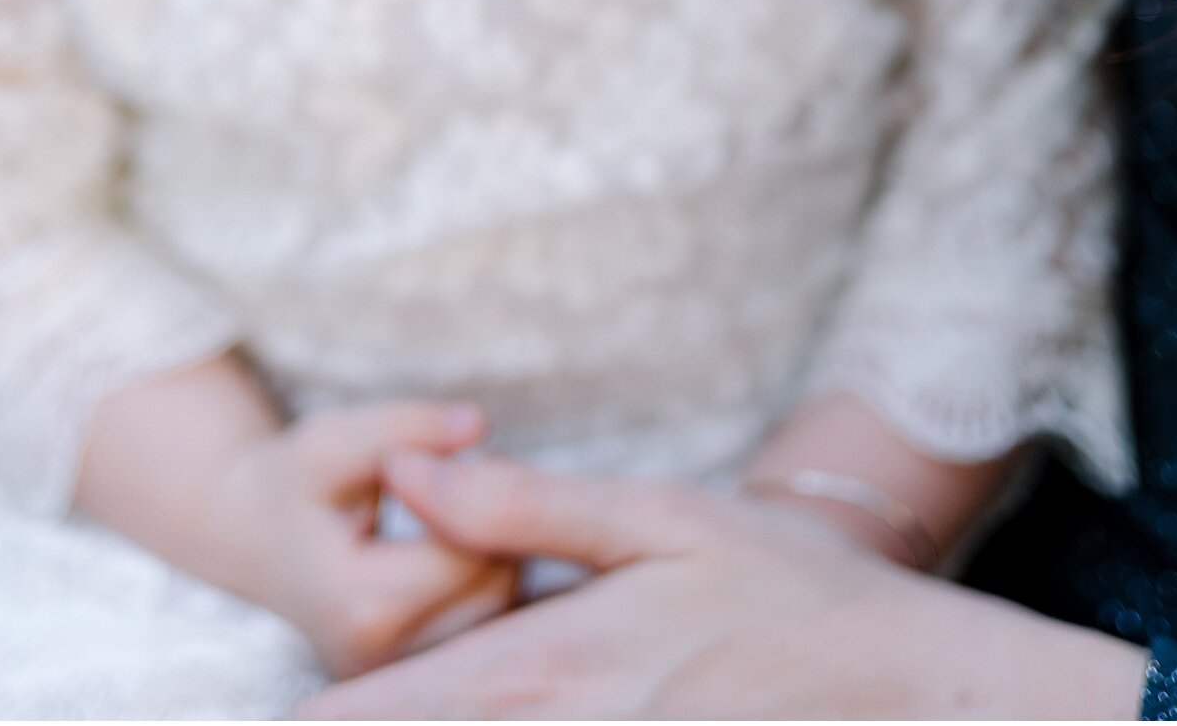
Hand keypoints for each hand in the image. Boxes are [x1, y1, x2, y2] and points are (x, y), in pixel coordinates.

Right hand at [206, 402, 518, 679]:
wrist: (252, 541)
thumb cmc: (293, 483)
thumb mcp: (331, 440)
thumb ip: (405, 427)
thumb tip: (478, 424)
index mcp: (360, 608)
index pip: (470, 553)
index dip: (481, 489)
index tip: (460, 450)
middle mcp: (381, 663)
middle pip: (495, 588)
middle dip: (497, 521)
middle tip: (470, 468)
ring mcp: (396, 679)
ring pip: (501, 610)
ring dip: (499, 548)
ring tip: (460, 500)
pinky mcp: (410, 676)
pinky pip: (485, 625)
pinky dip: (486, 575)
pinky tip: (460, 535)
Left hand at [296, 450, 1153, 719]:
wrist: (913, 683)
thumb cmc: (792, 587)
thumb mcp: (662, 517)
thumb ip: (526, 507)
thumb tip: (409, 476)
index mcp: (557, 657)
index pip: (400, 706)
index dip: (321, 722)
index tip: (263, 719)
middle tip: (282, 720)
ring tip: (354, 719)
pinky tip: (492, 722)